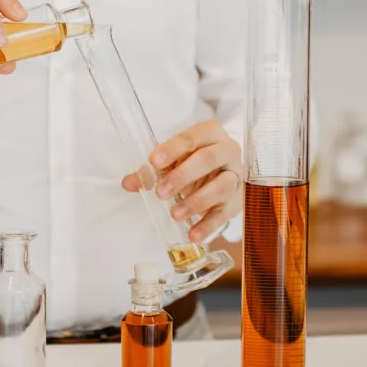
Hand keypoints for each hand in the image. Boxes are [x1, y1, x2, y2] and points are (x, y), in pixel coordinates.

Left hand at [121, 120, 242, 243]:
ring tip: (174, 214)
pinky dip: (208, 225)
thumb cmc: (194, 159)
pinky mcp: (238, 200)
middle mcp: (227, 150)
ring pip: (221, 186)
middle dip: (182, 176)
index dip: (171, 149)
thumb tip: (128, 182)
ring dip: (196, 201)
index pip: (190, 138)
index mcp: (209, 132)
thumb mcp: (173, 159)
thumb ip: (151, 170)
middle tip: (161, 192)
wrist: (223, 170)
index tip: (154, 162)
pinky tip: (193, 234)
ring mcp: (236, 175)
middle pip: (208, 160)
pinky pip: (225, 213)